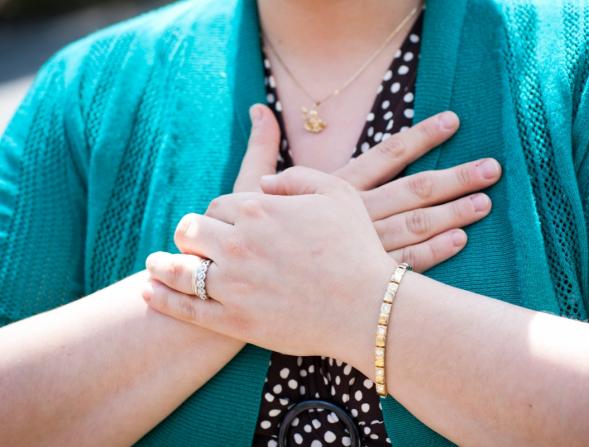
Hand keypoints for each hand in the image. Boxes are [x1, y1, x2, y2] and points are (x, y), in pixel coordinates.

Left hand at [144, 167, 396, 361]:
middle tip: (195, 242)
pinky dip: (161, 298)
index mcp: (259, 209)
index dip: (220, 213)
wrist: (367, 307)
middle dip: (191, 233)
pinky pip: (185, 308)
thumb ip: (297, 177)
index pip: (218, 204)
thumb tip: (265, 182)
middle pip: (191, 230)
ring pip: (178, 267)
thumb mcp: (338, 194)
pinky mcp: (233, 320)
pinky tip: (148, 292)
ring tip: (155, 264)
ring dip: (163, 263)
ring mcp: (232, 283)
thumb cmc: (357, 248)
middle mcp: (238, 243)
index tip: (226, 223)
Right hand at [230, 105, 501, 271]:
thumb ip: (262, 148)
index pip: (386, 155)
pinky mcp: (360, 278)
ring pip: (418, 227)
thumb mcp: (246, 189)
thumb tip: (258, 108)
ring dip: (453, 214)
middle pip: (415, 192)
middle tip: (492, 168)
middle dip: (455, 178)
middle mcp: (354, 216)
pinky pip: (406, 266)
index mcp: (333, 189)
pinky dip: (434, 254)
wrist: (234, 289)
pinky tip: (459, 242)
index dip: (421, 138)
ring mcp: (361, 249)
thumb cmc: (241, 237)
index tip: (452, 122)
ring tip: (484, 203)